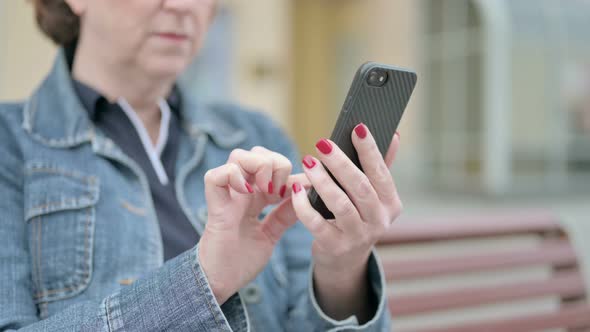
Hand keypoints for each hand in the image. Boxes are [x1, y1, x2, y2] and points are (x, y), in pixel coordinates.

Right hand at [198, 146, 305, 303]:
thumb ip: (285, 214)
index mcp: (254, 197)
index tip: (303, 188)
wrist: (222, 282)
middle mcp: (240, 191)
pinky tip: (248, 193)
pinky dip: (234, 177)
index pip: (272, 166)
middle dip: (276, 163)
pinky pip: (216, 175)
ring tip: (267, 190)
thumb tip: (305, 192)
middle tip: (281, 191)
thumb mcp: (272, 233)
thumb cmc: (242, 260)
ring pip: (238, 156)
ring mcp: (227, 196)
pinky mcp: (215, 206)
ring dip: (259, 167)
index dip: (290, 171)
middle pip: (256, 153)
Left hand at [291, 124, 401, 318]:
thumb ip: (381, 167)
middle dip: (341, 163)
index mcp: (391, 203)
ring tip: (308, 162)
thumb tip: (394, 135)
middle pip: (360, 187)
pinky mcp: (335, 247)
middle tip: (322, 144)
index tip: (357, 127)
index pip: (381, 172)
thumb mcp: (373, 195)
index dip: (370, 150)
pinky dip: (304, 206)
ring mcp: (358, 236)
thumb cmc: (357, 215)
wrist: (344, 259)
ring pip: (340, 205)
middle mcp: (379, 220)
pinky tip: (296, 190)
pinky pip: (317, 224)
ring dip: (322, 181)